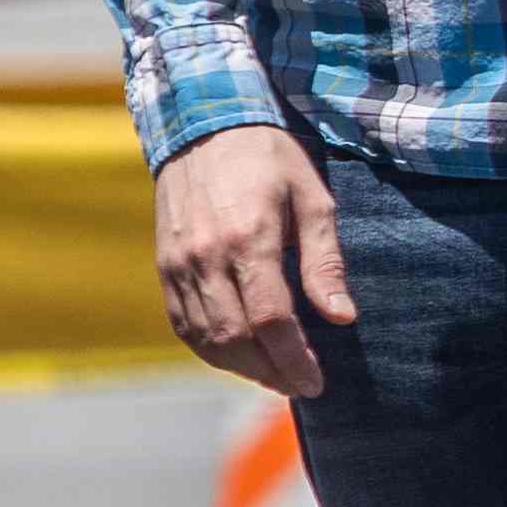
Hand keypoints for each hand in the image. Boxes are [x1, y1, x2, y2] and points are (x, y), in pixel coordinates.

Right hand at [152, 125, 352, 397]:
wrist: (201, 120)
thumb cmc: (268, 156)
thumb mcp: (312, 198)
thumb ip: (325, 262)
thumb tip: (342, 317)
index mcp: (250, 238)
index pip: (272, 320)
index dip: (295, 359)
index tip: (317, 382)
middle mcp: (207, 256)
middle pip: (237, 338)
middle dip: (272, 372)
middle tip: (301, 385)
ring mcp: (179, 263)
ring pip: (206, 338)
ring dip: (242, 367)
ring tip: (275, 375)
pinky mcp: (164, 265)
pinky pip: (183, 324)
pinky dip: (210, 348)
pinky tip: (237, 354)